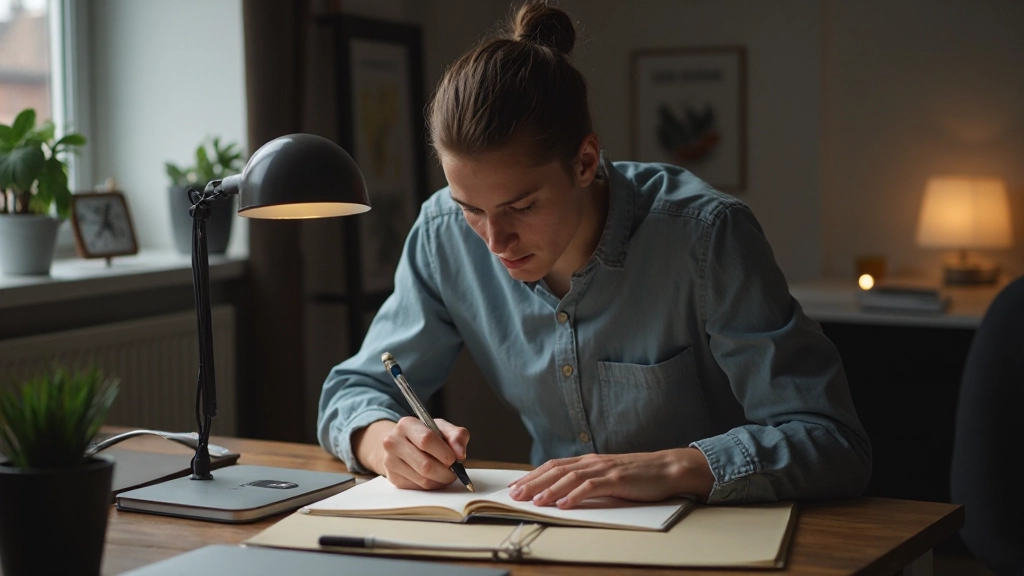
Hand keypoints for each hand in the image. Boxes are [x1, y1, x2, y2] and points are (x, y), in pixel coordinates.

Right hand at [355, 417, 469, 489]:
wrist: (402, 443)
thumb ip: (457, 436)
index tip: (454, 459)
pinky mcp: (393, 477)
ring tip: (446, 474)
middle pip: (425, 465)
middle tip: (454, 472)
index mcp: (407, 424)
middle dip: (445, 472)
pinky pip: (418, 488)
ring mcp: (390, 461)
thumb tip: (460, 453)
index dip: (444, 452)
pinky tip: (434, 478)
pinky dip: (431, 486)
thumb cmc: (425, 435)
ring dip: (440, 481)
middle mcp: (393, 442)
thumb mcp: (442, 428)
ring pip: (423, 480)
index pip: (426, 440)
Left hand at [508, 448, 714, 508]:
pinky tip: (563, 504)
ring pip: (570, 478)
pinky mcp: (617, 479)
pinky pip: (592, 487)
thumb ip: (588, 481)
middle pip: (556, 470)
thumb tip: (563, 493)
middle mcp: (593, 462)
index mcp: (588, 461)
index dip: (533, 475)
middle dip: (533, 482)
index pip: (554, 466)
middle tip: (515, 494)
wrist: (667, 468)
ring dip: (550, 489)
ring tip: (535, 500)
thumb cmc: (638, 475)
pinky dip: (575, 495)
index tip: (516, 486)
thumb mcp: (607, 476)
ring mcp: (605, 469)